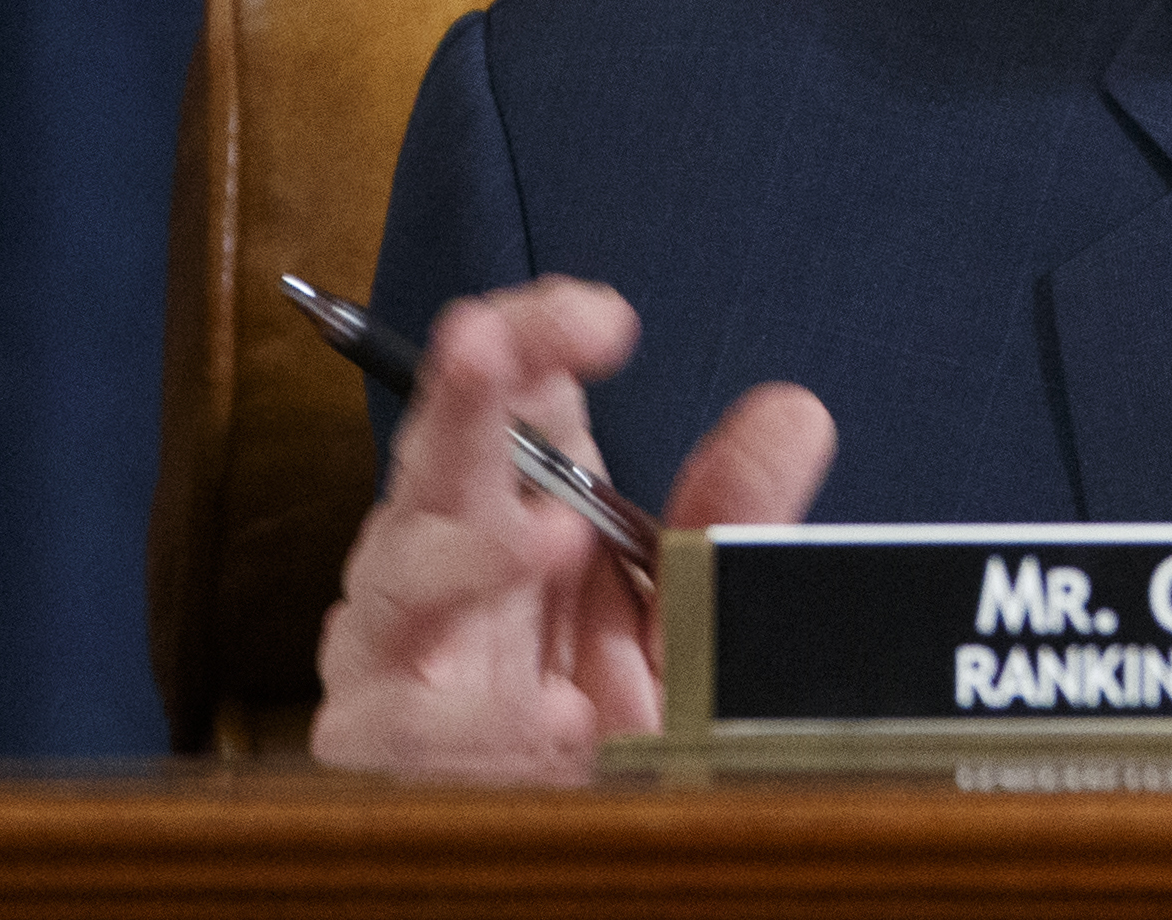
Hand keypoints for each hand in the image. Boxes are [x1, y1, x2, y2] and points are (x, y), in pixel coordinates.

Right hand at [310, 277, 834, 780]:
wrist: (577, 851)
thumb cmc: (622, 721)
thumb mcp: (693, 615)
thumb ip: (734, 519)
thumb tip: (793, 411)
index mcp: (519, 503)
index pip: (517, 390)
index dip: (539, 332)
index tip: (605, 319)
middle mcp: (442, 557)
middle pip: (440, 454)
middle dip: (461, 394)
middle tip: (483, 340)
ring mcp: (399, 648)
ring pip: (402, 575)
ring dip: (474, 553)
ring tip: (551, 539)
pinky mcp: (379, 746)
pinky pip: (414, 722)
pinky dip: (488, 721)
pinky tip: (558, 718)